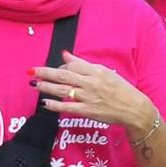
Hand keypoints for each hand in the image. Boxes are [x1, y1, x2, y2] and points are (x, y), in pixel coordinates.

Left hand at [33, 51, 149, 129]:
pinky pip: (67, 107)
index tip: (51, 69)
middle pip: (63, 76)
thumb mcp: (105, 72)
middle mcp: (90, 83)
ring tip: (34, 85)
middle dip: (45, 73)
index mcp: (96, 71)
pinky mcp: (88, 111)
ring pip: (62, 91)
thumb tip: (66, 55)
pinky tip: (45, 103)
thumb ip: (83, 64)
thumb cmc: (120, 89)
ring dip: (46, 87)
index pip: (72, 66)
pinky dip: (54, 105)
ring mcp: (88, 97)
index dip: (59, 67)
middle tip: (32, 71)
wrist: (133, 108)